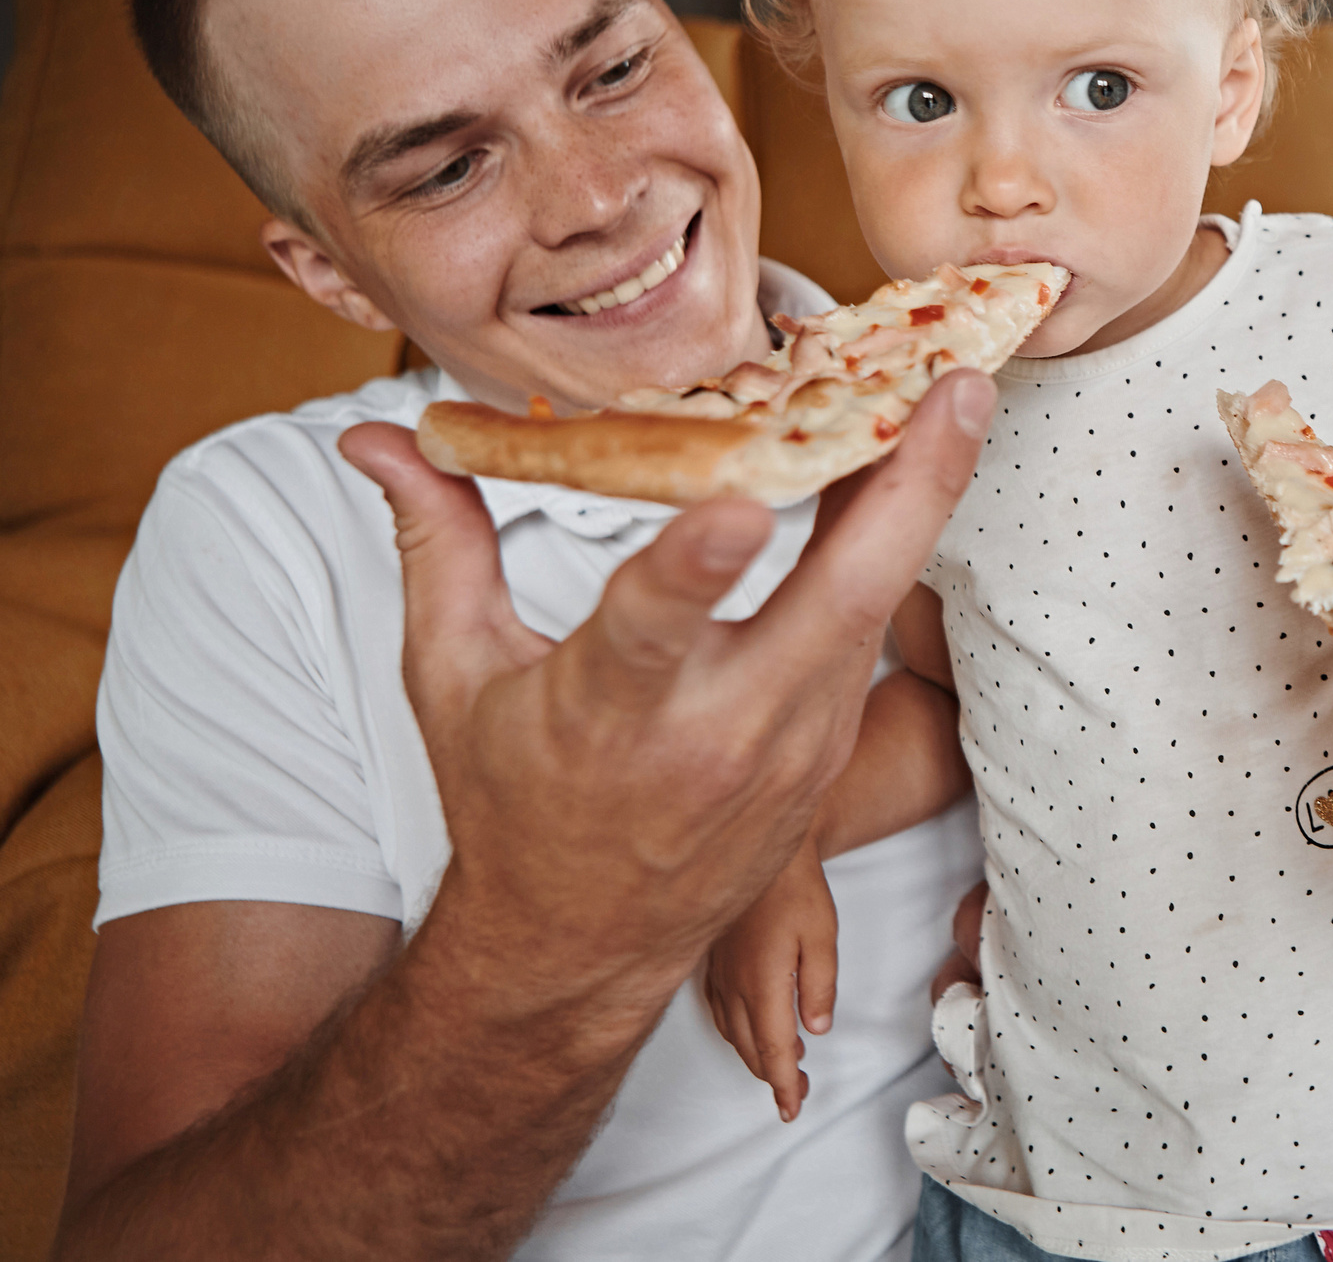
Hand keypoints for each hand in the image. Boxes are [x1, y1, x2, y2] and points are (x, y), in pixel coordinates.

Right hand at [335, 369, 994, 1032]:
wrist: (582, 945)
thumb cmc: (510, 799)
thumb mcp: (453, 675)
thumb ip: (437, 540)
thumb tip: (377, 437)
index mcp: (610, 714)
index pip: (652, 634)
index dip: (693, 570)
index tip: (736, 507)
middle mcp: (718, 732)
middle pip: (836, 603)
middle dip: (905, 491)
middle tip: (954, 387)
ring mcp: (793, 744)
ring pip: (877, 604)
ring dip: (921, 496)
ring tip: (955, 390)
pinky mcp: (829, 743)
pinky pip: (872, 625)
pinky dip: (893, 543)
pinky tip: (913, 461)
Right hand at [706, 837, 838, 1119]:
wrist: (757, 846)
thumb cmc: (794, 886)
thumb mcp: (823, 935)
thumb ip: (820, 985)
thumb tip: (816, 1027)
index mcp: (763, 983)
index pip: (775, 1049)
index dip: (783, 1084)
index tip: (792, 1109)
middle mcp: (734, 985)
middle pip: (751, 1048)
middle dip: (773, 1076)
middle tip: (796, 1095)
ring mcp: (718, 973)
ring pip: (732, 1033)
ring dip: (755, 1056)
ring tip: (782, 1068)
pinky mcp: (710, 961)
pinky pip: (718, 1011)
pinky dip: (735, 1032)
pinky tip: (747, 1032)